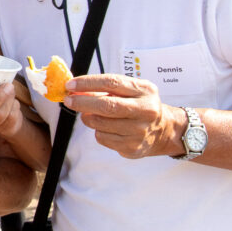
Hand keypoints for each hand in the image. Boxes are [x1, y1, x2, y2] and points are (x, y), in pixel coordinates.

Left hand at [64, 74, 180, 157]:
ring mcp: (140, 131)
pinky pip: (103, 138)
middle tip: (68, 100)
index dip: (88, 83)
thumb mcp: (129, 90)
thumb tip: (74, 90)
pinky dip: (98, 131)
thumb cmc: (139, 105)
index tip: (70, 84)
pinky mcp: (133, 147)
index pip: (112, 83)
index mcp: (144, 90)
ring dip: (88, 118)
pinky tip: (106, 128)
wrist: (163, 130)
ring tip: (90, 114)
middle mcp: (145, 110)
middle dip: (82, 102)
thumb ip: (104, 88)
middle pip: (107, 106)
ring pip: (101, 124)